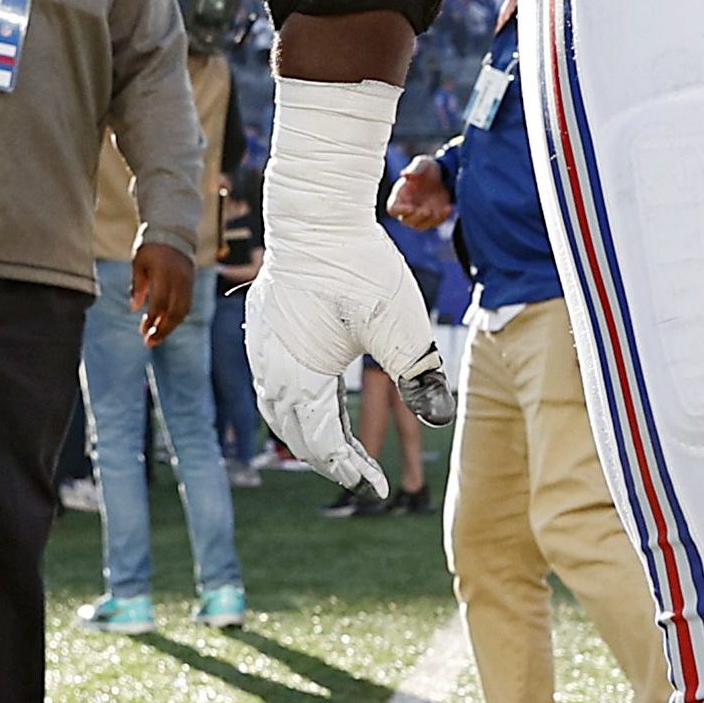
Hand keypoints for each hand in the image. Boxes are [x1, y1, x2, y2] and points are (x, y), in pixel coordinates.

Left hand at [133, 242, 195, 345]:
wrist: (173, 232)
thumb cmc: (151, 248)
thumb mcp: (139, 263)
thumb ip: (138, 286)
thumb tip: (135, 308)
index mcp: (164, 273)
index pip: (160, 302)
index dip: (152, 319)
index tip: (143, 331)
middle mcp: (179, 279)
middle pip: (176, 311)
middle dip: (163, 329)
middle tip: (151, 342)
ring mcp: (188, 281)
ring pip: (184, 310)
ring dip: (171, 326)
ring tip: (157, 337)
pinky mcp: (192, 283)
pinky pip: (187, 304)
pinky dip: (176, 317)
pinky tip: (165, 324)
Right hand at [247, 224, 448, 498]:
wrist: (316, 215)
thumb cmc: (359, 266)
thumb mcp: (399, 324)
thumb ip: (418, 374)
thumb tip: (441, 418)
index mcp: (301, 378)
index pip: (323, 444)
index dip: (351, 470)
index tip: (380, 488)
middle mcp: (272, 369)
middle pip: (297, 433)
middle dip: (328, 458)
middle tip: (360, 473)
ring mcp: (261, 348)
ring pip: (280, 409)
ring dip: (308, 432)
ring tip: (337, 446)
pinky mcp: (262, 328)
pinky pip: (274, 382)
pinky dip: (295, 403)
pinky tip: (314, 398)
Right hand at [387, 156, 452, 230]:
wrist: (444, 173)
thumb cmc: (427, 167)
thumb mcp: (423, 163)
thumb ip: (414, 168)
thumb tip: (405, 174)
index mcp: (400, 195)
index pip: (393, 209)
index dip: (399, 211)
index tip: (411, 208)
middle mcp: (407, 207)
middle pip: (406, 221)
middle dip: (416, 217)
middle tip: (427, 211)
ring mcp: (420, 214)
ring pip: (419, 226)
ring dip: (429, 221)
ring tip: (440, 210)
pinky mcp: (433, 217)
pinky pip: (435, 223)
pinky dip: (442, 218)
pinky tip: (449, 207)